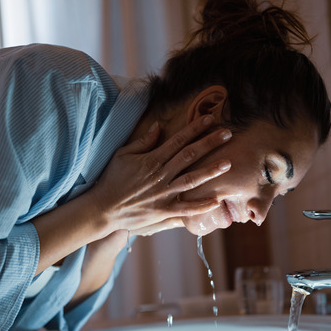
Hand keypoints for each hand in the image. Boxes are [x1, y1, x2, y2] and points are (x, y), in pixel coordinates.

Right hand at [87, 114, 231, 235]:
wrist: (103, 207)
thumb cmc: (112, 179)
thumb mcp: (123, 154)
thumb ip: (143, 141)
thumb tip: (159, 126)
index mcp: (152, 160)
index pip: (178, 140)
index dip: (195, 129)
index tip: (209, 119)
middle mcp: (160, 175)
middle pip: (189, 156)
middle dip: (209, 143)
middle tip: (227, 134)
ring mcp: (163, 194)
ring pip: (191, 180)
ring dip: (210, 171)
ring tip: (227, 164)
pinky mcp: (162, 211)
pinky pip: (185, 208)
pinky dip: (200, 206)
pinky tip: (215, 201)